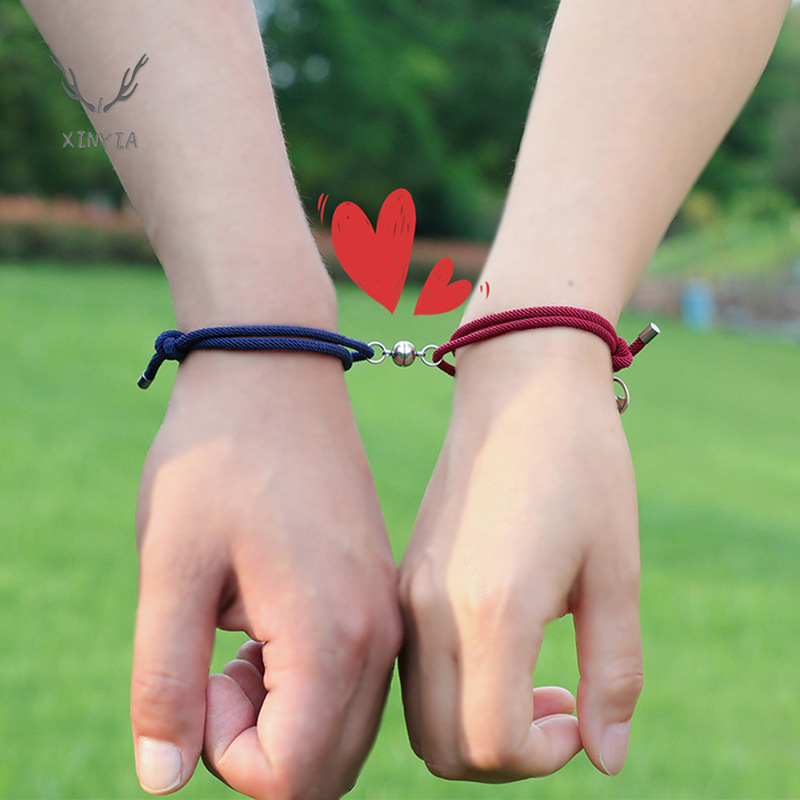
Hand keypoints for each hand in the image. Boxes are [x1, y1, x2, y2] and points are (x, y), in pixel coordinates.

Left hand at [131, 351, 401, 798]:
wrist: (275, 376)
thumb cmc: (217, 463)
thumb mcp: (170, 568)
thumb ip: (165, 683)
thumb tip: (164, 777)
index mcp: (332, 636)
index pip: (289, 779)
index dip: (226, 757)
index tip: (199, 679)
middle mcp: (378, 635)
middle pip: (323, 768)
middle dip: (256, 748)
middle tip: (212, 669)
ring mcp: (386, 612)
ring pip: (341, 729)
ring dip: (280, 719)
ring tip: (236, 643)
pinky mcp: (379, 592)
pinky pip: (353, 683)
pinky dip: (304, 687)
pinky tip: (264, 624)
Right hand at [398, 328, 642, 780]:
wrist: (519, 384)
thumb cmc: (580, 464)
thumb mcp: (615, 571)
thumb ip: (613, 672)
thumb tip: (605, 756)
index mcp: (490, 608)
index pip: (490, 745)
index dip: (541, 758)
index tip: (578, 716)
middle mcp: (431, 608)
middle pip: (442, 745)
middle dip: (505, 755)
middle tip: (558, 705)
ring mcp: (409, 589)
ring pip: (421, 711)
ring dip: (475, 725)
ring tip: (533, 678)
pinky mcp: (406, 573)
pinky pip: (414, 664)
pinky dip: (452, 687)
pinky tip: (500, 641)